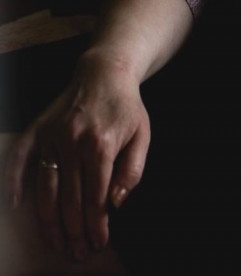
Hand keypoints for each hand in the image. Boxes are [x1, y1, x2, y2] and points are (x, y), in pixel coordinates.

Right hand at [5, 52, 150, 262]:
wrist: (105, 72)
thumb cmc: (127, 108)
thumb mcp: (142, 136)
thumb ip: (131, 171)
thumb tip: (114, 204)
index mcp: (101, 145)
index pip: (95, 196)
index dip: (97, 224)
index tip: (99, 243)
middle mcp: (72, 142)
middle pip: (69, 199)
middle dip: (74, 231)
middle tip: (77, 253)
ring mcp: (50, 136)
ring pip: (45, 189)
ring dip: (48, 221)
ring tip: (55, 243)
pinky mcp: (36, 130)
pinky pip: (18, 161)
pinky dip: (12, 184)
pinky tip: (14, 207)